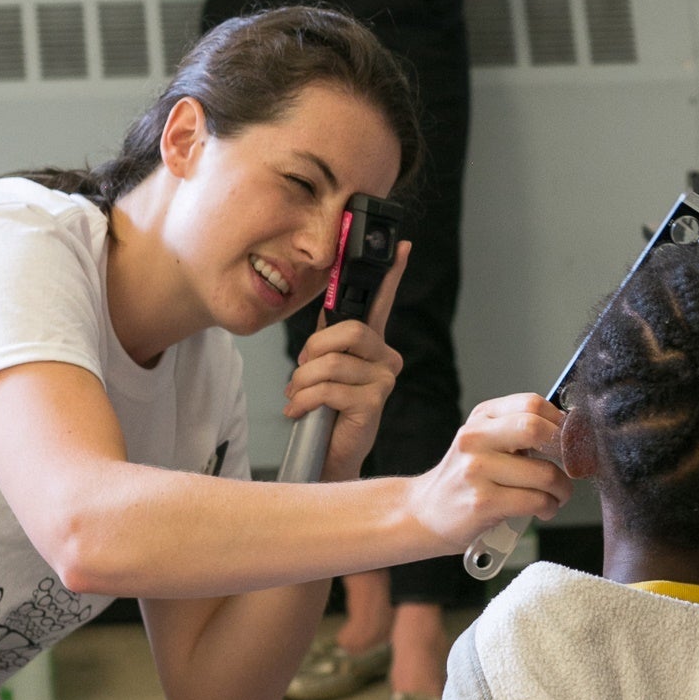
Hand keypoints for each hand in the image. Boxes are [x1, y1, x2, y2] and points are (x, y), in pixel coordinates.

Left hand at [283, 243, 409, 479]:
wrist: (326, 453)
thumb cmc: (324, 409)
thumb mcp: (321, 366)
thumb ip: (326, 337)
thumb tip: (324, 307)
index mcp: (372, 344)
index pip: (382, 302)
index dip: (392, 273)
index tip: (401, 246)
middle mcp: (385, 358)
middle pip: (351, 330)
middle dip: (314, 349)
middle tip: (301, 369)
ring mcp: (383, 380)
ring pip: (333, 362)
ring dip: (303, 381)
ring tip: (297, 396)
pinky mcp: (374, 402)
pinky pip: (330, 388)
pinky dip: (305, 400)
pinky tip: (300, 411)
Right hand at [405, 394, 570, 549]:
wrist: (424, 512)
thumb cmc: (464, 480)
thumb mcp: (483, 442)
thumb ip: (518, 431)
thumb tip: (570, 432)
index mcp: (481, 418)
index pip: (532, 404)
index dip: (561, 422)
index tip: (570, 441)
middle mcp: (475, 438)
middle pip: (536, 429)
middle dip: (565, 452)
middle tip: (570, 467)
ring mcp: (476, 471)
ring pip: (544, 473)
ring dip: (562, 489)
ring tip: (556, 496)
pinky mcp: (482, 502)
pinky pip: (536, 501)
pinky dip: (549, 508)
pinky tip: (543, 510)